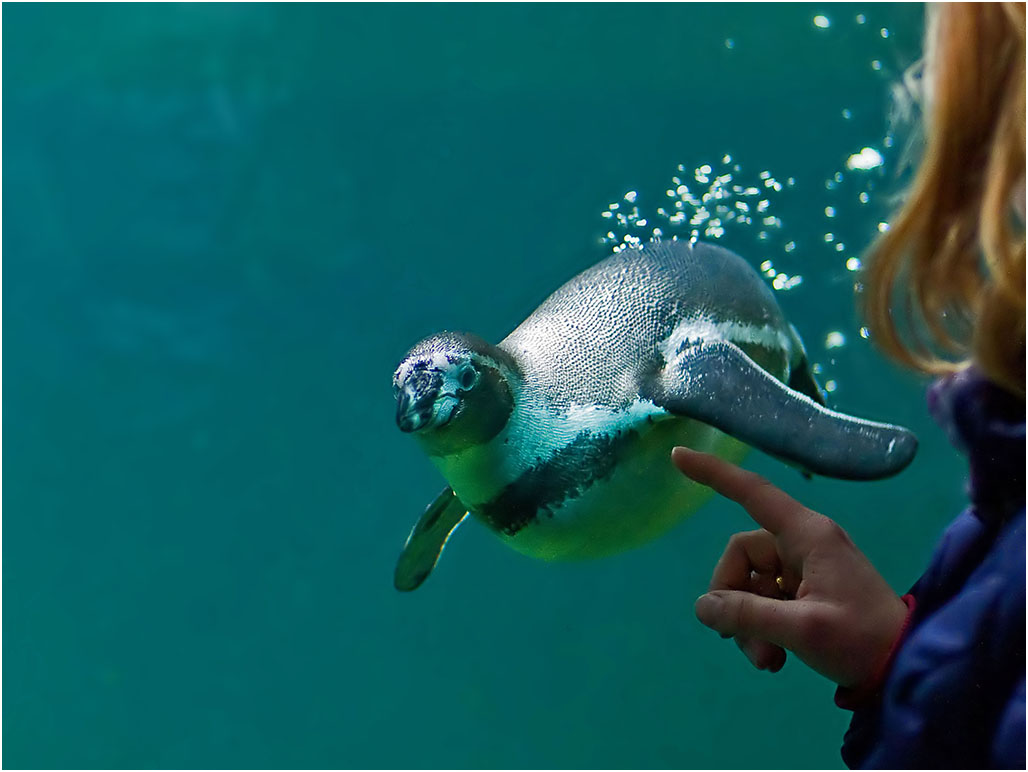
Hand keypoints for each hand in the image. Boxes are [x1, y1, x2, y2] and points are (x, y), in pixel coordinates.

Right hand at [671, 446, 907, 688]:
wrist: (907, 667)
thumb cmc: (862, 639)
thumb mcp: (801, 629)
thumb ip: (747, 615)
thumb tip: (703, 608)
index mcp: (807, 535)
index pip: (752, 492)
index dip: (714, 474)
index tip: (678, 457)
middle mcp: (803, 544)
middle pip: (742, 555)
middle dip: (734, 599)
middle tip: (744, 641)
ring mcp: (805, 569)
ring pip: (751, 583)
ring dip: (748, 621)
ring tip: (766, 660)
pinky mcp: (807, 592)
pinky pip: (765, 600)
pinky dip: (761, 627)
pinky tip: (774, 658)